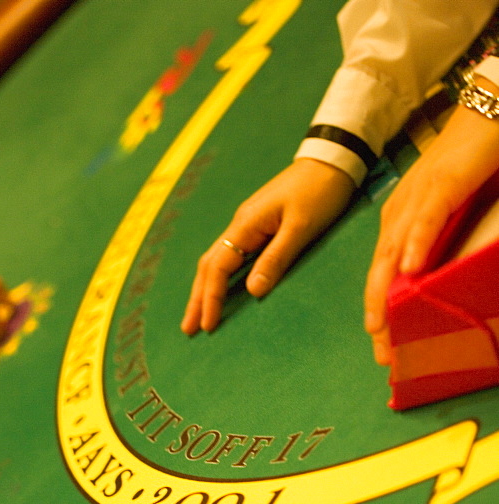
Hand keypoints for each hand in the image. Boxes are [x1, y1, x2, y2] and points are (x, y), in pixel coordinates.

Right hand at [181, 158, 354, 333]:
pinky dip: (221, 278)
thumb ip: (276, 258)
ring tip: (197, 315)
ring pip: (217, 261)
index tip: (208, 325)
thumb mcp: (301, 227)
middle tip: (188, 328)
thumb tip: (253, 291)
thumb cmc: (320, 191)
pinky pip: (231, 257)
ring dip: (205, 289)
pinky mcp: (259, 226)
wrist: (331, 160)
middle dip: (198, 299)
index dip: (211, 298)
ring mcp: (248, 224)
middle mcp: (241, 224)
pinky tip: (220, 289)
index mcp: (247, 224)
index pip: (218, 267)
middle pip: (209, 266)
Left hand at [365, 97, 498, 364]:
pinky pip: (426, 218)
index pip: (384, 275)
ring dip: (387, 292)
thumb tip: (436, 283)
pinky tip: (412, 271)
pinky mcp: (443, 181)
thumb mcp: (451, 212)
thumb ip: (440, 245)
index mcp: (401, 222)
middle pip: (381, 271)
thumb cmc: (475, 162)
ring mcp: (419, 197)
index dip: (380, 311)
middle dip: (378, 315)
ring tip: (382, 328)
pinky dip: (416, 244)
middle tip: (382, 354)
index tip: (383, 349)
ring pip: (394, 251)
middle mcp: (401, 213)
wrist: (491, 107)